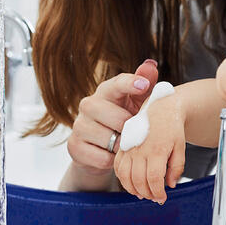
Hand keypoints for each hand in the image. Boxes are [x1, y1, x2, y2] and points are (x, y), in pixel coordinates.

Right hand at [66, 60, 158, 178]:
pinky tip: (111, 155)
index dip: (130, 83)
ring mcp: (79, 125)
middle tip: (134, 133)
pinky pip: (102, 158)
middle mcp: (88, 104)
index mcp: (106, 91)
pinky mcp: (74, 146)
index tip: (143, 85)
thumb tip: (151, 64)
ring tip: (123, 144)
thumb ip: (146, 83)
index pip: (118, 83)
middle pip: (117, 117)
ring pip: (109, 139)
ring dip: (121, 146)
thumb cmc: (124, 120)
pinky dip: (111, 161)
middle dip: (130, 129)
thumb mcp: (137, 102)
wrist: (101, 150)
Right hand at [113, 94, 185, 203]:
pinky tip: (131, 182)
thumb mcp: (181, 147)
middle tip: (155, 197)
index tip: (162, 198)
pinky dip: (122, 178)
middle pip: (139, 180)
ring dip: (133, 189)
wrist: (160, 107)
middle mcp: (141, 149)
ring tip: (143, 193)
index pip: (154, 179)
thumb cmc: (172, 126)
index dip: (157, 192)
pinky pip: (117, 167)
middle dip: (147, 194)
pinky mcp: (123, 146)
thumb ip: (177, 167)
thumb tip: (170, 185)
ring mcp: (130, 147)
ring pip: (125, 176)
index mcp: (157, 149)